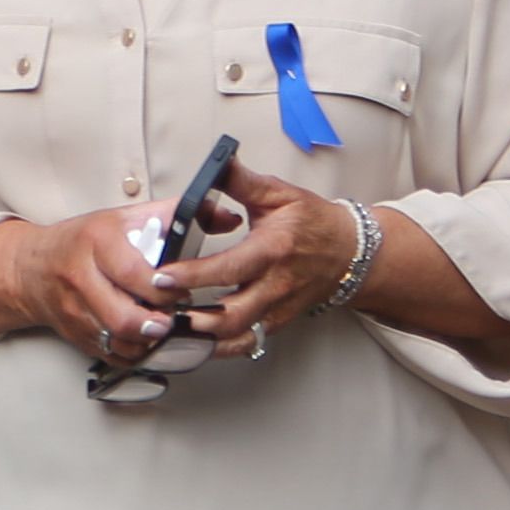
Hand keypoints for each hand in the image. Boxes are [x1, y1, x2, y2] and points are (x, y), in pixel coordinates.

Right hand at [7, 202, 187, 361]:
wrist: (32, 267)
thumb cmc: (84, 241)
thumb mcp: (125, 217)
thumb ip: (175, 216)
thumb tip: (226, 217)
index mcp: (96, 242)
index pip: (132, 272)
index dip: (163, 289)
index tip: (181, 291)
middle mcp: (80, 277)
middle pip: (122, 316)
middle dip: (156, 324)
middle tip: (174, 319)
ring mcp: (73, 310)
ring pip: (116, 341)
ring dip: (147, 342)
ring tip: (163, 331)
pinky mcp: (74, 335)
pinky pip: (110, 355)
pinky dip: (134, 354)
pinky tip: (146, 342)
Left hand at [154, 157, 359, 356]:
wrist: (348, 252)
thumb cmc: (314, 223)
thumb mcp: (280, 194)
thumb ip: (243, 182)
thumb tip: (218, 163)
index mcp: (272, 250)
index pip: (228, 268)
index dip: (192, 276)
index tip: (163, 276)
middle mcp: (275, 285)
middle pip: (232, 315)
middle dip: (193, 319)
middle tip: (161, 312)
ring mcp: (277, 309)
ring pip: (238, 336)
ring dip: (203, 338)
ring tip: (171, 329)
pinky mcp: (277, 323)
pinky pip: (246, 342)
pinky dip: (219, 346)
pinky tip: (196, 340)